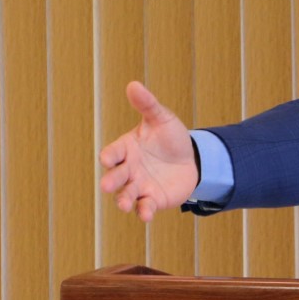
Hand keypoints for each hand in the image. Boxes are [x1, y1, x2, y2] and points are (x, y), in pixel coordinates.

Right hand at [98, 81, 198, 221]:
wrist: (191, 158)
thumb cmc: (170, 137)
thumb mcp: (162, 118)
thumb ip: (148, 105)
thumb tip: (133, 84)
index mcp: (126, 148)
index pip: (112, 153)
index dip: (109, 156)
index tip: (108, 159)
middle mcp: (128, 169)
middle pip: (115, 176)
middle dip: (111, 181)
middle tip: (107, 186)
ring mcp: (139, 186)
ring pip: (126, 195)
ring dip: (123, 200)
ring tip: (123, 204)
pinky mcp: (153, 199)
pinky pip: (145, 207)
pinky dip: (143, 211)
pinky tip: (146, 215)